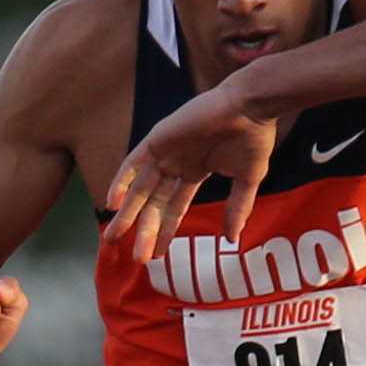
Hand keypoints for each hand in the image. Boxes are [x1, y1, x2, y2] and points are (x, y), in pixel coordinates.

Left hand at [103, 83, 279, 263]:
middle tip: (136, 258)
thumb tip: (233, 238)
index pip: (174, 206)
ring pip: (140, 188)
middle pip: (154, 202)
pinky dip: (121, 181)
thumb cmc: (253, 138)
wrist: (251, 107)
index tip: (156, 255)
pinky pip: (133, 163)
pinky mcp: (158, 139)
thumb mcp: (247, 180)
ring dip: (127, 213)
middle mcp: (176, 163)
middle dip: (144, 229)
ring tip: (113, 237)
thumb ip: (237, 208)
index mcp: (195, 171)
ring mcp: (165, 151)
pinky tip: (112, 204)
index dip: (165, 230)